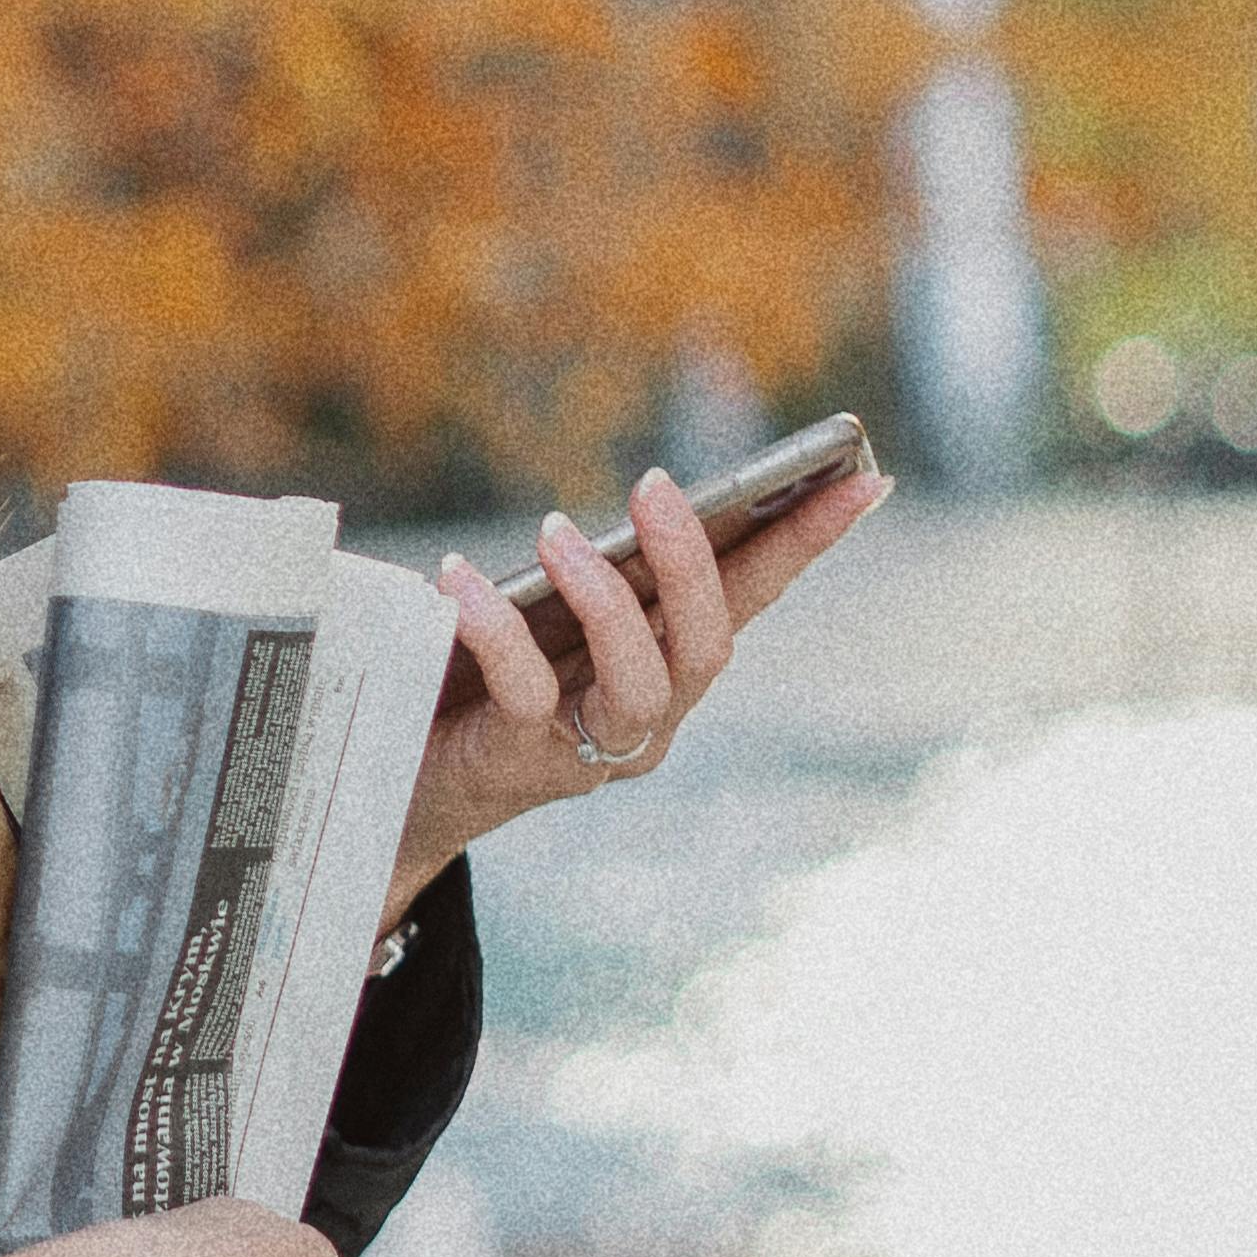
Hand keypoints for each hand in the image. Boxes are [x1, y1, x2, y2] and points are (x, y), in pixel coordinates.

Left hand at [380, 451, 888, 922]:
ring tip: (555, 533)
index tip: (862, 481)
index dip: (808, 542)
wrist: (394, 775)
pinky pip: (527, 695)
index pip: (753, 595)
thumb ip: (595, 567)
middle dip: (692, 561)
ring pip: (641, 682)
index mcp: (667, 660)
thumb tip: (646, 496)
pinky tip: (455, 578)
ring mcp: (594, 750)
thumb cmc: (477, 675)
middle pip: (707, 645)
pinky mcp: (524, 764)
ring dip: (606, 599)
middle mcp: (650, 713)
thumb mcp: (546, 607)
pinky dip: (494, 629)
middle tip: (654, 484)